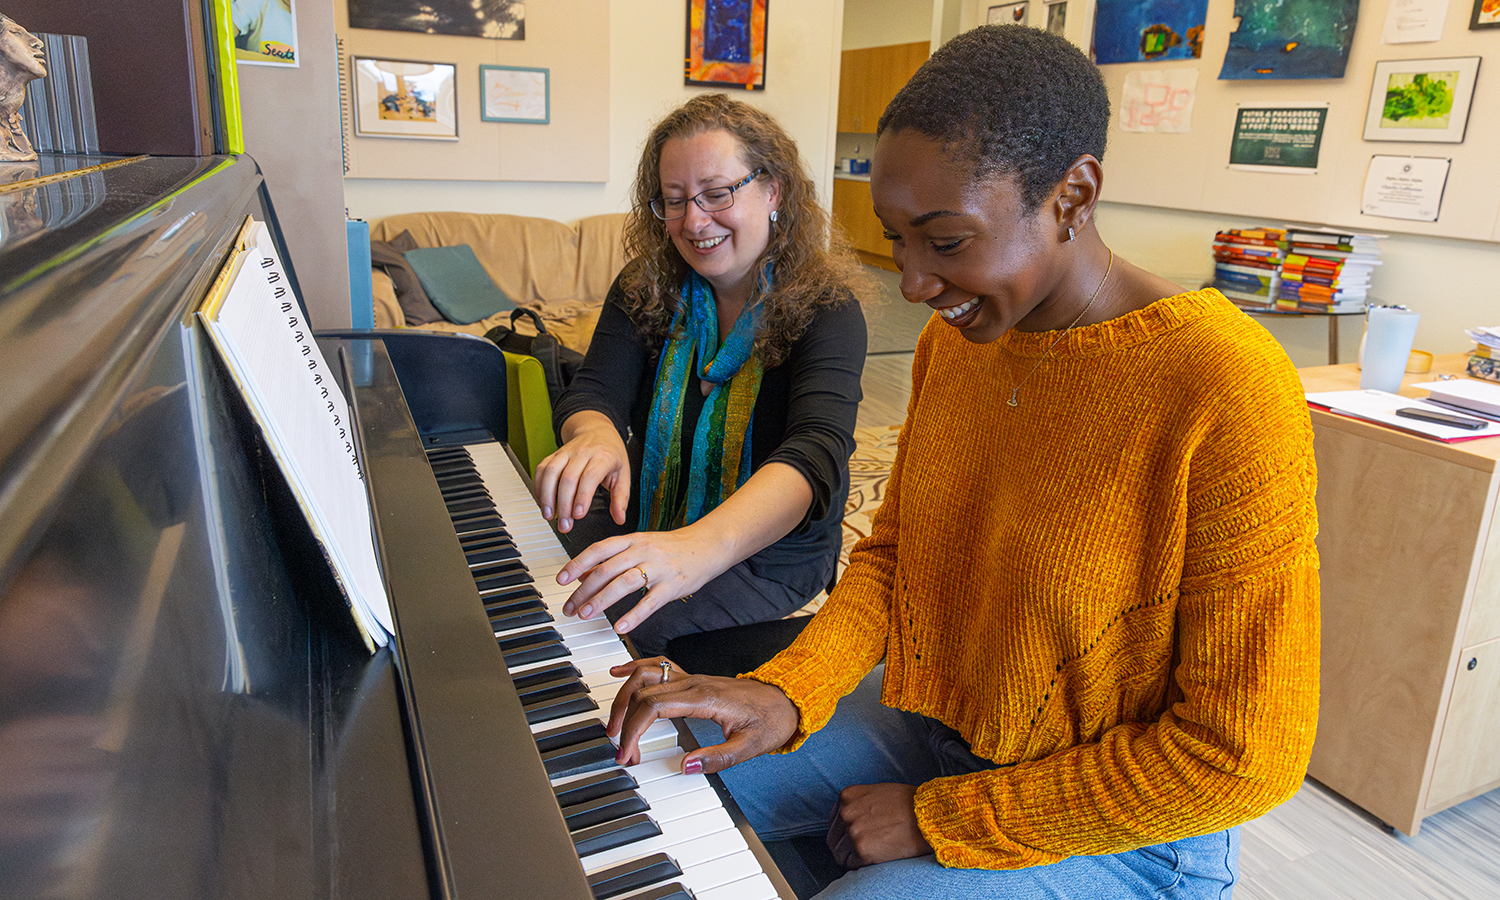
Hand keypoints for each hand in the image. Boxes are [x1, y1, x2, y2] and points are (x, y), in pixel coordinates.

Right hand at [534, 413, 629, 531]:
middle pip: (568, 478)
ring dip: (547, 496)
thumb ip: (621, 498)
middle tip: (565, 524)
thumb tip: (619, 518)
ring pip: (551, 472)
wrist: (597, 430)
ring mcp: (566, 452)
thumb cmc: (611, 454)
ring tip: (548, 515)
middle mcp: (582, 453)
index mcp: (603, 457)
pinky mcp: (554, 454)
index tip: (578, 515)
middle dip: (564, 505)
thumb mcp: (623, 473)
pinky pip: (542, 469)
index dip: (582, 497)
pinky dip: (539, 487)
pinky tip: (542, 502)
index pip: (589, 476)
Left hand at [556, 528, 728, 633]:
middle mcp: (643, 551)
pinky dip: (633, 616)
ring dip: (602, 600)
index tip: (561, 580)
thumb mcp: (640, 546)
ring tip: (586, 614)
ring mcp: (658, 568)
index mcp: (632, 540)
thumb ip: (613, 558)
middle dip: (584, 590)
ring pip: (624, 583)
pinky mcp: (673, 585)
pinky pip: (650, 602)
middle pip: (607, 570)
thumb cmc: (671, 548)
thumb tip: (584, 573)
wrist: (707, 545)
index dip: (577, 564)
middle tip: (570, 607)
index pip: (599, 550)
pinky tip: (620, 627)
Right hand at [606, 657, 798, 769]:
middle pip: (642, 692)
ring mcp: (692, 678)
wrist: (787, 698)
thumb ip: (717, 757)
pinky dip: (635, 668)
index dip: (633, 731)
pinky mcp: (693, 679)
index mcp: (704, 698)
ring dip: (624, 696)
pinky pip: (657, 666)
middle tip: (621, 750)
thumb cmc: (771, 720)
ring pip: (645, 675)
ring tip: (613, 721)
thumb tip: (684, 766)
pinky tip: (620, 672)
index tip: (627, 754)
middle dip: (623, 721)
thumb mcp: (750, 747)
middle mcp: (694, 683)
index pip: (654, 707)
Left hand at [827, 783, 931, 868]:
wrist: (927, 815)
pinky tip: (875, 857)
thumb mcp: (875, 792)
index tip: (853, 837)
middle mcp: (846, 813)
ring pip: (840, 854)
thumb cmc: (908, 803)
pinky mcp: (862, 850)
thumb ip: (857, 804)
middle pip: (834, 839)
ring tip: (872, 852)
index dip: (843, 832)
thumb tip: (848, 820)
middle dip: (846, 846)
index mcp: (846, 796)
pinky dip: (861, 864)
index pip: (834, 822)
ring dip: (852, 857)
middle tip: (863, 849)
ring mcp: (852, 832)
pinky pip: (852, 864)